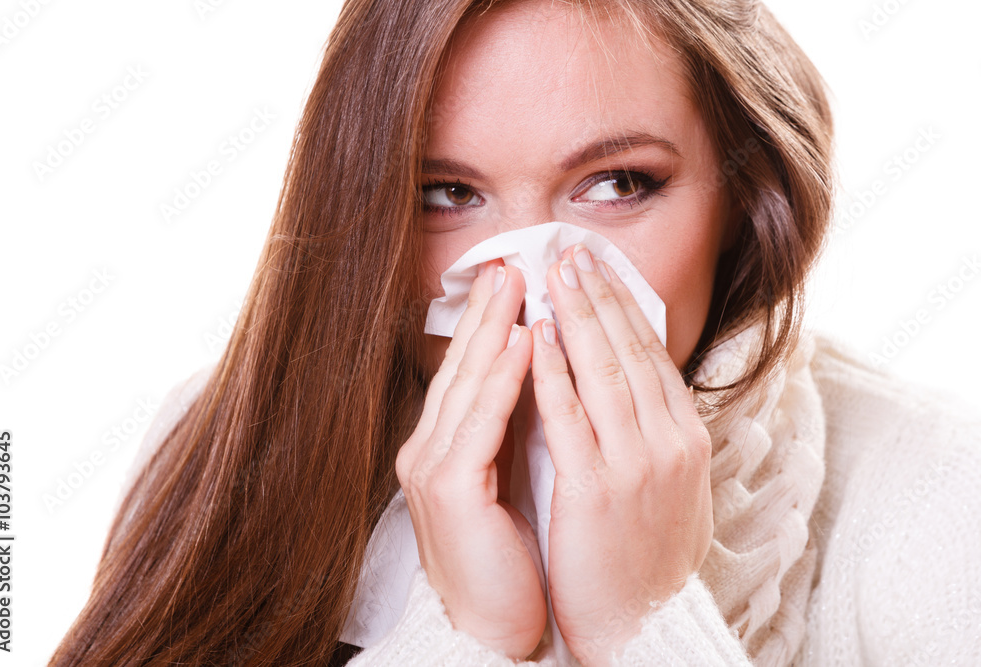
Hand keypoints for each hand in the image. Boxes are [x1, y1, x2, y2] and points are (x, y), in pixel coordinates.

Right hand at [395, 261, 546, 658]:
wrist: (493, 631)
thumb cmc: (511, 561)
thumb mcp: (511, 483)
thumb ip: (518, 431)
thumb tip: (548, 377)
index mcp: (447, 448)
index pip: (471, 373)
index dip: (492, 324)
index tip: (518, 281)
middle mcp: (430, 450)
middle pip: (463, 366)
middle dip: (489, 311)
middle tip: (514, 260)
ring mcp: (433, 468)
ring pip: (467, 383)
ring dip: (493, 328)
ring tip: (518, 282)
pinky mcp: (448, 491)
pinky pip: (479, 422)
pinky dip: (501, 378)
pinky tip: (521, 342)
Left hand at [530, 244, 713, 665]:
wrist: (643, 628)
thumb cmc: (648, 560)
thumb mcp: (673, 491)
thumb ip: (659, 438)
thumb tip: (647, 393)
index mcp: (686, 440)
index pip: (652, 357)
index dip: (624, 307)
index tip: (600, 270)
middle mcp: (669, 443)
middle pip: (631, 351)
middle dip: (601, 295)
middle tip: (572, 249)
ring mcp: (637, 464)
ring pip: (604, 371)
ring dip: (578, 314)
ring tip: (554, 271)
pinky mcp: (597, 489)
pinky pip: (571, 416)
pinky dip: (553, 369)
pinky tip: (537, 334)